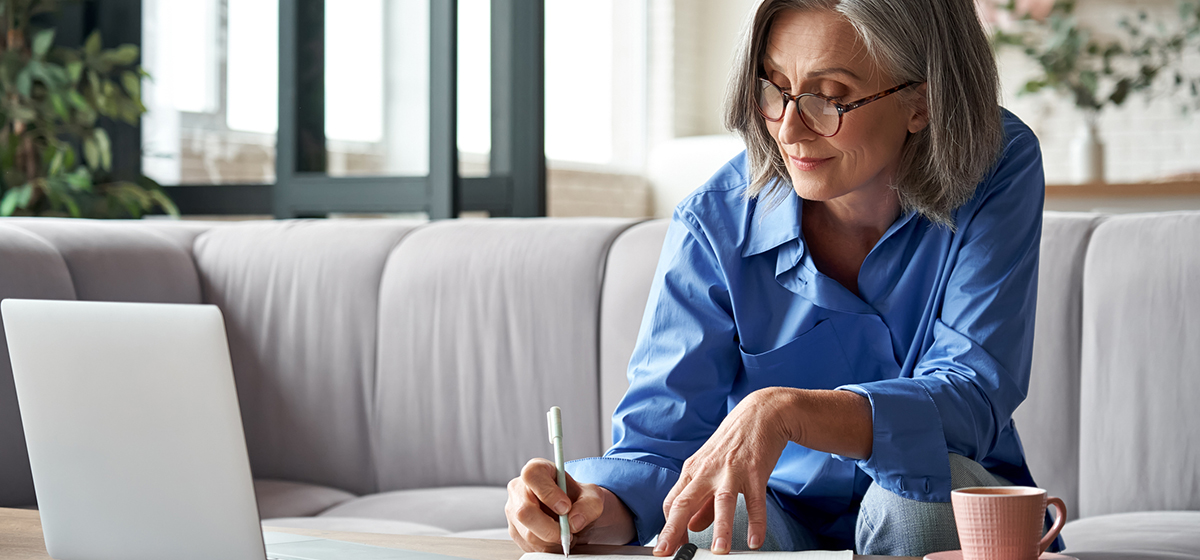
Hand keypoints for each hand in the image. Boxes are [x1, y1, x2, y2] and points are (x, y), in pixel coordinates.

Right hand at [505, 458, 636, 551]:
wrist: (575, 512)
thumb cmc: (578, 498)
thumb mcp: (592, 497)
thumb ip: (588, 506)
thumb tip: (574, 521)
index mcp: (536, 470)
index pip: (532, 476)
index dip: (548, 493)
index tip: (566, 507)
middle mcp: (519, 488)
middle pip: (524, 511)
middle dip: (550, 528)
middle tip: (568, 532)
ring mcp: (513, 510)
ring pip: (528, 533)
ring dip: (552, 540)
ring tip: (566, 533)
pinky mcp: (515, 530)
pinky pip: (529, 545)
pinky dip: (548, 547)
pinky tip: (556, 539)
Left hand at [654, 388, 794, 555]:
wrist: (761, 413)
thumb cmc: (733, 442)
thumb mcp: (711, 468)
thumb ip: (701, 501)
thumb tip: (691, 526)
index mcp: (693, 470)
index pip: (672, 502)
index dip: (668, 527)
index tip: (668, 548)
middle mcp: (708, 471)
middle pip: (685, 502)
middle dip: (674, 530)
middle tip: (668, 553)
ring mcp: (731, 471)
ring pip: (722, 502)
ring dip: (720, 529)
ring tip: (720, 552)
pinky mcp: (755, 471)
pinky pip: (756, 501)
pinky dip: (756, 522)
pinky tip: (755, 541)